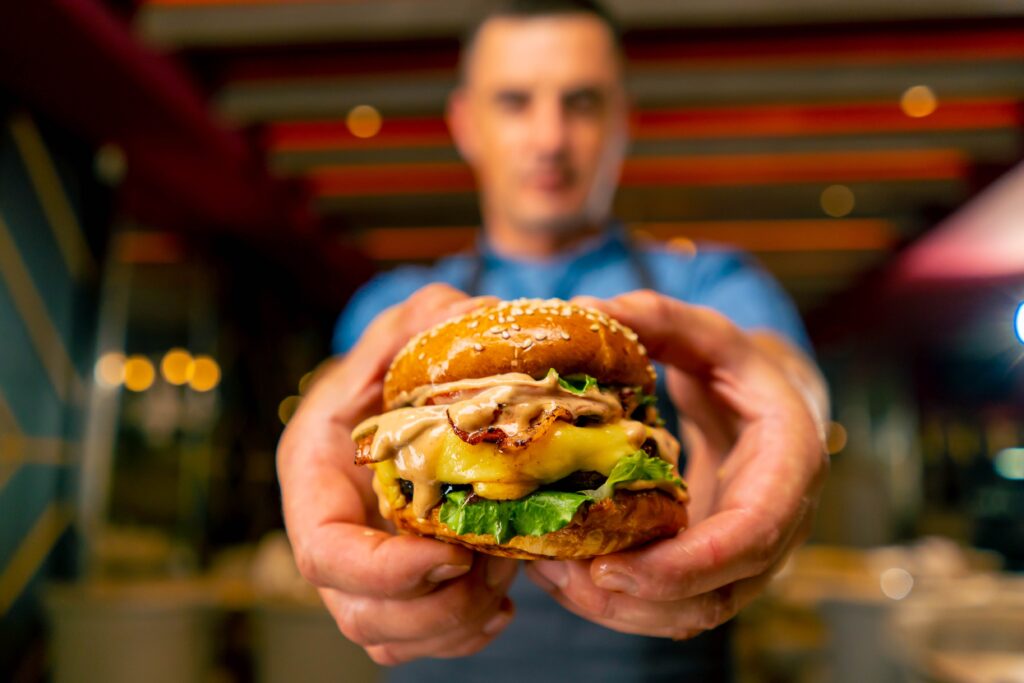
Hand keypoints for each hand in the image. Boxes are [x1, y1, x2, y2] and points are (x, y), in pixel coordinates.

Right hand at [277, 284, 517, 664]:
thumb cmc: (395, 367)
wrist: (399, 403)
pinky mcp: (392, 585)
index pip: (324, 552)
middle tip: (492, 570)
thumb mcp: (404, 332)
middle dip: (432, 608)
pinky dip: (460, 635)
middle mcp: (329, 531)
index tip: (451, 557)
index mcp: (314, 476)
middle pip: (355, 611)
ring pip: (386, 636)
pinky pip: (414, 639)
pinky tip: (500, 604)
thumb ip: (420, 322)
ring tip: (502, 582)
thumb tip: (464, 314)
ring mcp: (359, 565)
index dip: (384, 571)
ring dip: (453, 624)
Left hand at [525, 290, 827, 638]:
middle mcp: (775, 525)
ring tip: (552, 577)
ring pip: (690, 614)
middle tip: (563, 577)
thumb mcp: (711, 336)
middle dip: (637, 600)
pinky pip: (672, 604)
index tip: (612, 570)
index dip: (685, 565)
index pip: (749, 537)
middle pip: (714, 595)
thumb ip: (661, 318)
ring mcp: (745, 556)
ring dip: (620, 610)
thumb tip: (589, 307)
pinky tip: (565, 573)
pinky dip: (621, 602)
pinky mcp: (713, 567)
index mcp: (789, 465)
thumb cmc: (741, 371)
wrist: (772, 409)